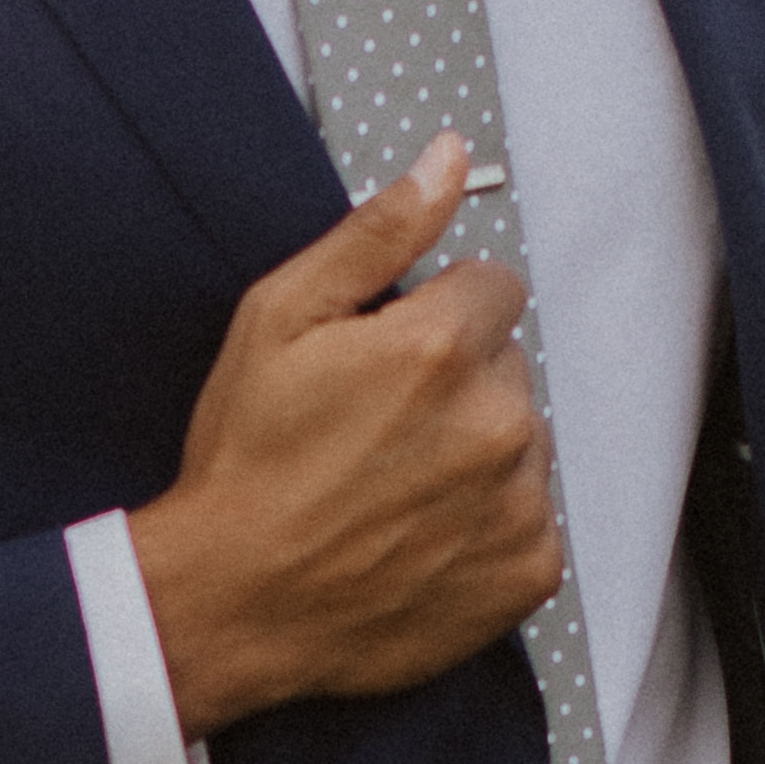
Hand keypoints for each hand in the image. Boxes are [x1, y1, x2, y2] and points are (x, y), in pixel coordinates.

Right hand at [128, 140, 561, 736]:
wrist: (232, 603)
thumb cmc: (246, 465)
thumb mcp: (281, 319)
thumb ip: (378, 232)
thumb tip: (444, 160)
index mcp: (443, 347)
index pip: (493, 287)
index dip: (434, 316)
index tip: (387, 359)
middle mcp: (499, 422)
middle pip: (508, 367)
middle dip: (457, 384)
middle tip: (376, 431)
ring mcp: (519, 502)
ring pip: (522, 444)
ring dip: (475, 455)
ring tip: (392, 490)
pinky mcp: (527, 571)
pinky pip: (531, 522)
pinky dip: (488, 528)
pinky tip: (419, 536)